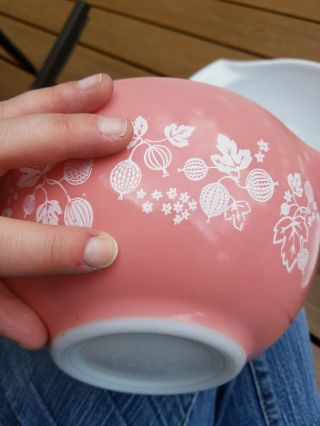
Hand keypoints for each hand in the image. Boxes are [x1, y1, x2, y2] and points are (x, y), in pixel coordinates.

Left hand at [0, 74, 132, 349]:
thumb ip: (0, 308)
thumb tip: (43, 334)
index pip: (12, 243)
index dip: (60, 249)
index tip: (107, 252)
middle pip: (12, 143)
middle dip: (72, 138)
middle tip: (123, 134)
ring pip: (15, 111)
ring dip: (65, 99)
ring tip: (104, 88)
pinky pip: (14, 110)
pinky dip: (49, 100)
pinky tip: (75, 94)